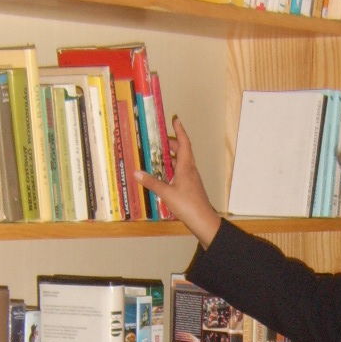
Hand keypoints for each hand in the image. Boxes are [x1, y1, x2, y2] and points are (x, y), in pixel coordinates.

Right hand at [135, 117, 221, 247]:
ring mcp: (191, 179)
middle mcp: (190, 170)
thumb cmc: (188, 205)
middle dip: (172, 144)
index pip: (184, 143)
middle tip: (160, 140)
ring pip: (182, 162)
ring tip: (159, 155)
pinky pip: (180, 173)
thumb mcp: (166, 193)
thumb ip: (152, 182)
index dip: (179, 131)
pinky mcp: (190, 188)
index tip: (175, 120)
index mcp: (186, 167)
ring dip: (172, 157)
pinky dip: (172, 169)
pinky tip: (164, 175)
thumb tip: (137, 173)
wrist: (203, 220)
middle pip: (183, 151)